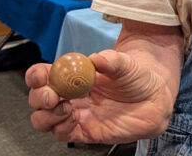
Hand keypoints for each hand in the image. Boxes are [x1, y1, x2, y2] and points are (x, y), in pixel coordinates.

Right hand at [26, 49, 173, 143]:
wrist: (154, 97)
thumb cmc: (136, 77)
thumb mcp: (126, 63)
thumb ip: (112, 60)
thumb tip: (97, 58)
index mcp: (72, 76)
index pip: (42, 76)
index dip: (36, 76)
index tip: (42, 76)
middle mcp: (69, 95)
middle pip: (38, 99)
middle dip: (39, 97)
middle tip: (52, 96)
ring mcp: (75, 114)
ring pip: (44, 120)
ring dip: (47, 116)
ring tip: (66, 108)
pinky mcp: (84, 131)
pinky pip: (63, 134)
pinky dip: (62, 128)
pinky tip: (74, 119)